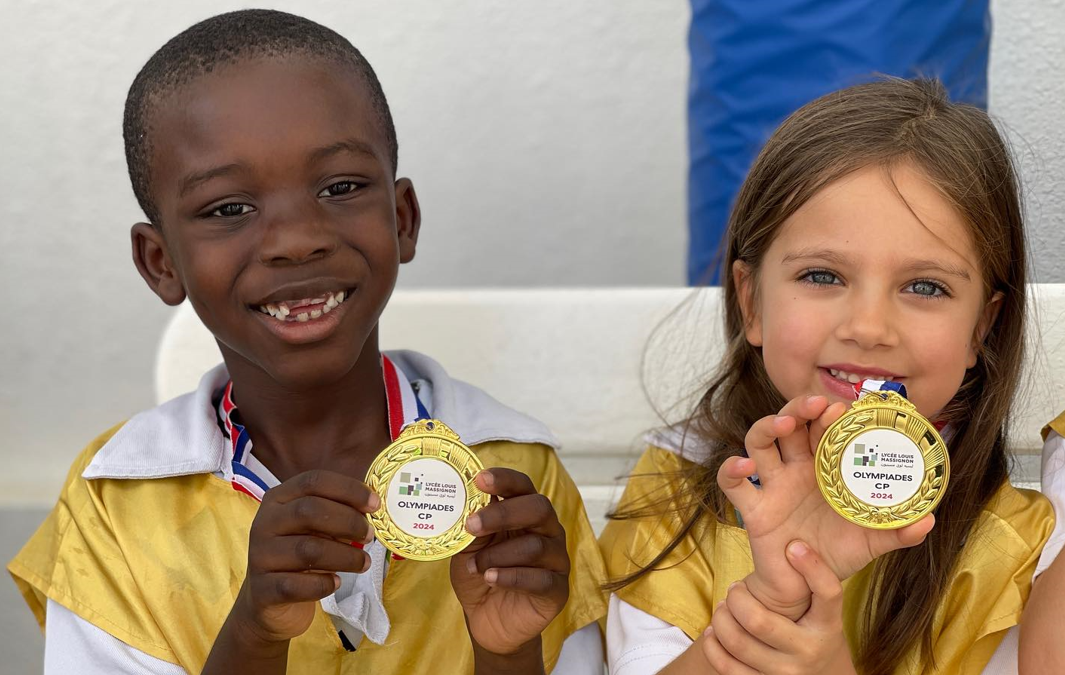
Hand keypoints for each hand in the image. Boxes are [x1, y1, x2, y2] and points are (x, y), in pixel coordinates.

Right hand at [232, 470, 378, 643]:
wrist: (269, 600)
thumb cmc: (301, 554)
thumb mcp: (317, 528)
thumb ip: (339, 514)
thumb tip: (372, 508)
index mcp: (278, 499)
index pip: (313, 481)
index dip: (348, 490)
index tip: (375, 505)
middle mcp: (264, 522)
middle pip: (309, 511)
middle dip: (348, 522)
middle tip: (370, 536)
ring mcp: (259, 556)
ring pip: (307, 549)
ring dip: (345, 556)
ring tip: (363, 563)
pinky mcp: (263, 590)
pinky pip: (297, 585)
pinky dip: (323, 584)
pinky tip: (335, 583)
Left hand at [451, 468, 569, 657]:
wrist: (487, 620)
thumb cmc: (481, 574)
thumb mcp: (468, 548)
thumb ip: (472, 527)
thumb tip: (465, 504)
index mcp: (525, 513)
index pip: (523, 486)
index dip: (505, 480)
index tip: (480, 479)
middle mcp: (547, 531)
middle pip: (539, 508)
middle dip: (503, 514)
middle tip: (473, 524)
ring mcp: (556, 560)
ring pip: (535, 546)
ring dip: (497, 555)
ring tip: (475, 566)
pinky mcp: (557, 590)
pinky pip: (539, 579)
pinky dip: (510, 577)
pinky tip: (490, 579)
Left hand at [701, 541, 856, 674]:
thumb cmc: (812, 628)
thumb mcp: (820, 609)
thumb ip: (808, 581)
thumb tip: (790, 541)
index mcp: (828, 625)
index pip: (829, 594)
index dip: (813, 567)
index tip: (794, 545)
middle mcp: (809, 651)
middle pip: (758, 620)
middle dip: (737, 597)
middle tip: (735, 589)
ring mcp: (786, 673)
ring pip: (737, 641)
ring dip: (721, 619)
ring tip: (724, 608)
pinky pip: (727, 666)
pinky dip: (713, 645)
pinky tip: (714, 632)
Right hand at [720, 395, 933, 619]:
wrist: (808, 588)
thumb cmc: (837, 556)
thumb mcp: (872, 542)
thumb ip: (898, 530)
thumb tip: (929, 519)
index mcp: (822, 470)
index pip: (821, 431)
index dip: (828, 416)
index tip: (843, 409)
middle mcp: (794, 470)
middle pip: (788, 425)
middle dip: (798, 409)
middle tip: (815, 406)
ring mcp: (772, 487)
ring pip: (758, 442)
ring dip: (767, 426)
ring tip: (783, 424)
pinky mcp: (753, 509)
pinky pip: (732, 484)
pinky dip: (730, 469)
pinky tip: (743, 466)